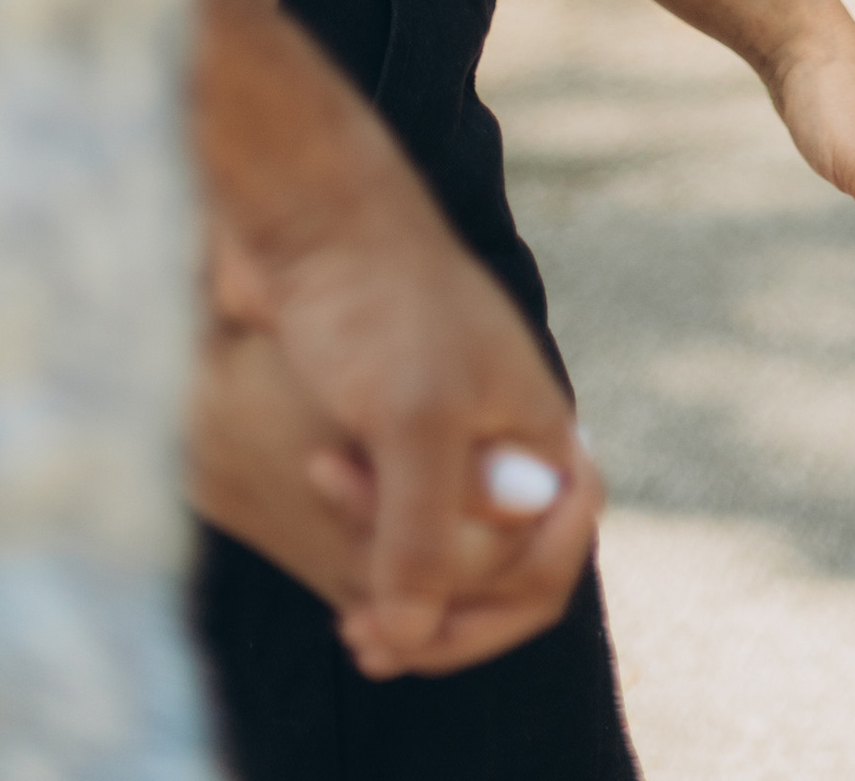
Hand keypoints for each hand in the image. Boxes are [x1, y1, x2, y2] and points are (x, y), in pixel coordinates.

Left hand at [196, 148, 600, 679]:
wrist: (303, 218)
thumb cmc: (377, 300)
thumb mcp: (412, 420)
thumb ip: (419, 534)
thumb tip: (409, 635)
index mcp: (535, 430)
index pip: (551, 557)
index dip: (497, 607)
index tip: (425, 623)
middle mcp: (498, 439)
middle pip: (492, 573)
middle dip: (431, 608)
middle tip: (360, 633)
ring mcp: (441, 436)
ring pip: (435, 558)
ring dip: (389, 586)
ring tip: (341, 613)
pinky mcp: (383, 433)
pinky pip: (391, 530)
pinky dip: (365, 563)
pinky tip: (334, 592)